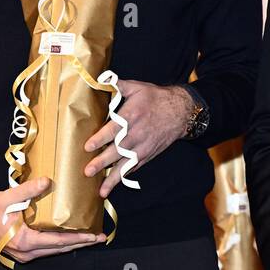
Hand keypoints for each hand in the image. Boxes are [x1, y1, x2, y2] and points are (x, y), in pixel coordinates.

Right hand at [0, 177, 105, 262]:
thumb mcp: (8, 197)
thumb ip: (29, 190)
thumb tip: (48, 181)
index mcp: (25, 241)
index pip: (58, 241)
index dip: (79, 238)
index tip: (94, 236)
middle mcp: (26, 252)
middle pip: (60, 249)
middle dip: (81, 243)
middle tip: (100, 238)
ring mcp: (23, 254)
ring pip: (53, 251)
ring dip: (72, 244)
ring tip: (90, 238)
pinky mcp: (21, 251)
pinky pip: (45, 249)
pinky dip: (59, 244)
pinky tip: (70, 237)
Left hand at [83, 80, 190, 196]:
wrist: (181, 112)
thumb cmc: (156, 98)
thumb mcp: (137, 87)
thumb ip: (117, 85)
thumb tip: (98, 79)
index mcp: (132, 116)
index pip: (114, 129)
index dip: (101, 138)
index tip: (88, 146)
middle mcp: (137, 134)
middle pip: (118, 150)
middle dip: (103, 162)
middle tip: (88, 171)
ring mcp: (144, 147)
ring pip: (126, 164)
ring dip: (113, 177)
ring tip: (101, 190)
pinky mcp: (148, 155)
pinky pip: (134, 168)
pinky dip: (123, 177)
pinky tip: (112, 185)